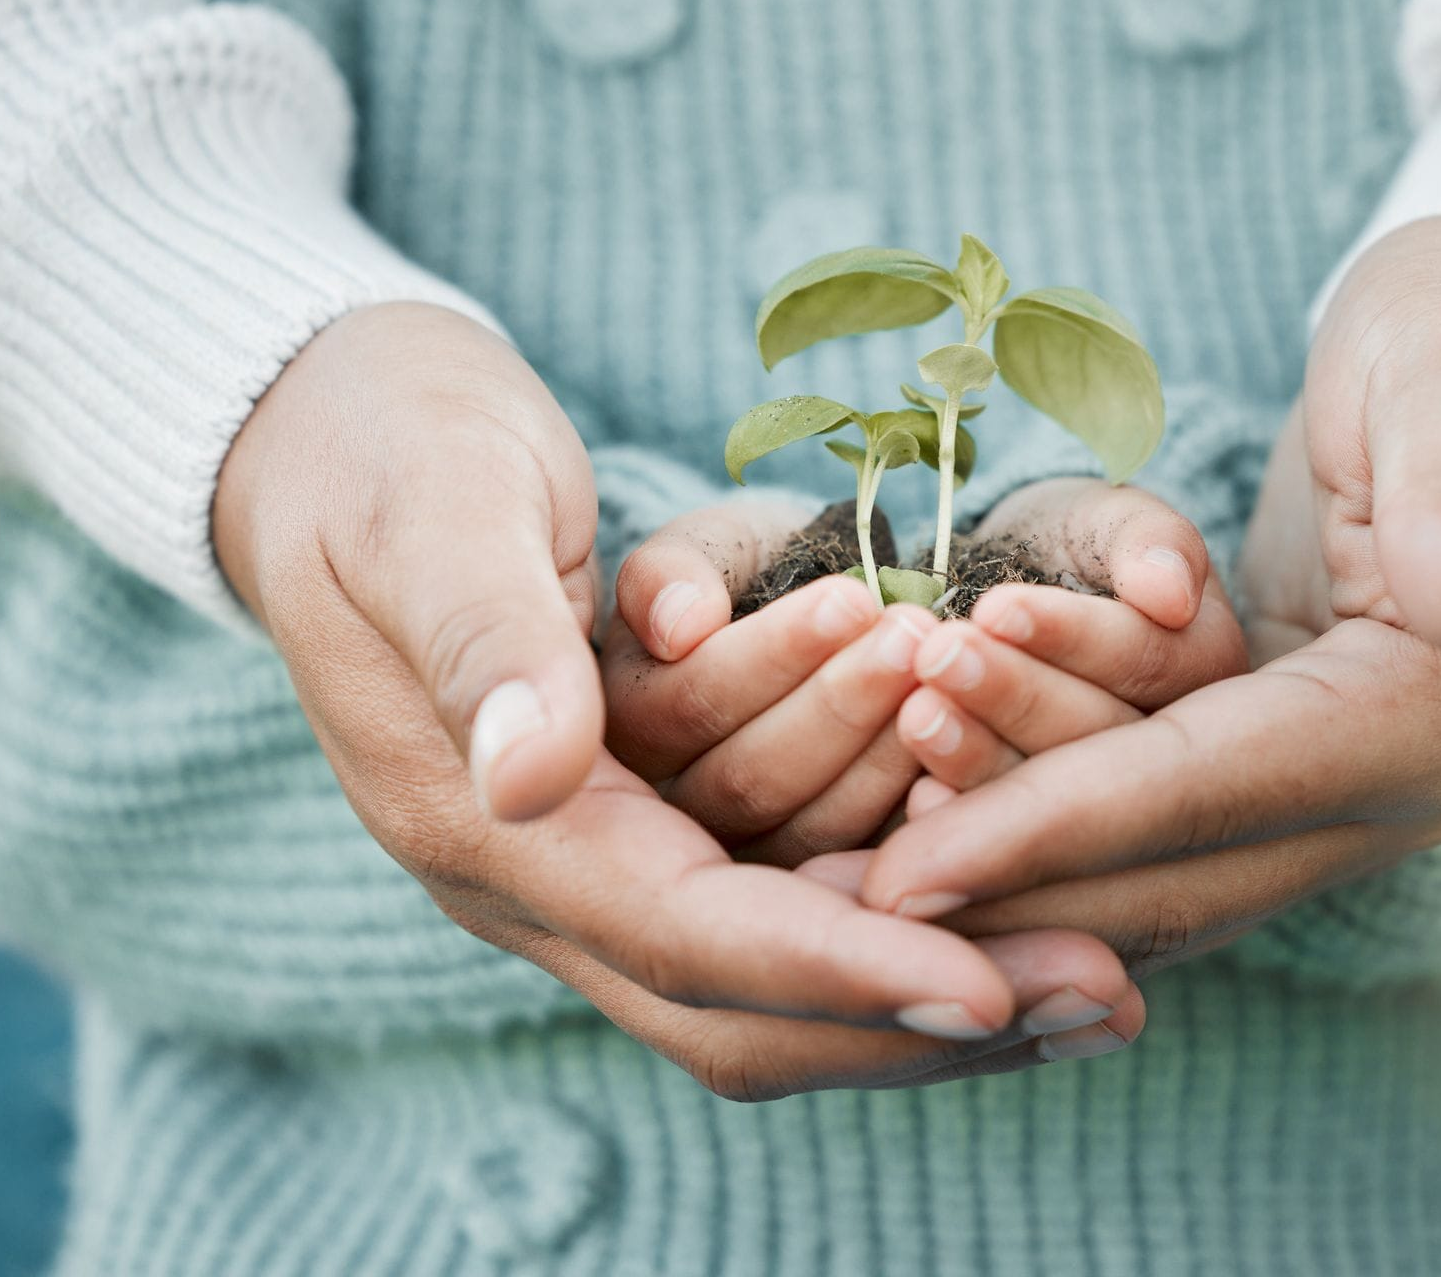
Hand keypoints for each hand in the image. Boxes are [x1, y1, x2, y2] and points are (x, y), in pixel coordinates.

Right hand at [215, 303, 1136, 1088]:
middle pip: (750, 1001)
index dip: (837, 967)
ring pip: (779, 966)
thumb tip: (527, 781)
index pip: (686, 936)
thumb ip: (482, 641)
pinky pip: (781, 890)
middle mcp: (540, 878)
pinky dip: (895, 893)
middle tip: (1106, 999)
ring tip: (1092, 938)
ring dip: (931, 949)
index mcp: (482, 829)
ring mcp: (592, 857)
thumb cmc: (384, 446)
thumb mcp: (428, 511)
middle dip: (922, 1008)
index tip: (989, 988)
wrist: (334, 433)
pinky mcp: (641, 817)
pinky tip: (1008, 882)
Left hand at [848, 218, 1440, 970]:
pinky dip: (1040, 812)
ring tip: (869, 792)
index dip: (1056, 826)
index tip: (907, 872)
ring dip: (1005, 834)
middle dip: (1002, 855)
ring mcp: (1342, 787)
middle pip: (1166, 862)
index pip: (1213, 788)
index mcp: (1440, 717)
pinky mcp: (1285, 761)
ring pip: (1145, 857)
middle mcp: (1395, 788)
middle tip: (841, 863)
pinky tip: (927, 785)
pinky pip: (1146, 817)